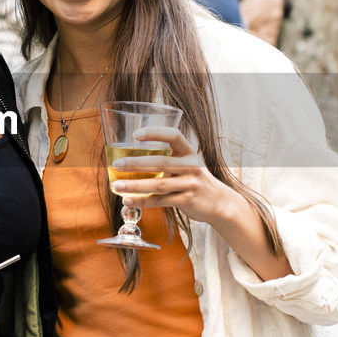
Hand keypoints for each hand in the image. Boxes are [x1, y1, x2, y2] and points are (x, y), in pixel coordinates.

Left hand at [112, 126, 288, 281]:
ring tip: (117, 185)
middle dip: (136, 163)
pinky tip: (128, 201)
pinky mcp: (187, 200)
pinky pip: (160, 201)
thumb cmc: (195, 181)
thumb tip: (132, 162)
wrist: (220, 203)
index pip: (174, 136)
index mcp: (189, 153)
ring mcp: (190, 184)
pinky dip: (142, 201)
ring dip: (135, 185)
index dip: (155, 133)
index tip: (136, 135)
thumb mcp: (188, 166)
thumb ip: (167, 162)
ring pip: (158, 185)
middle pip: (161, 162)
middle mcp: (191, 166)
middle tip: (117, 164)